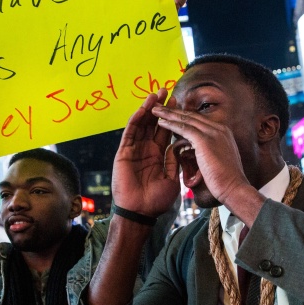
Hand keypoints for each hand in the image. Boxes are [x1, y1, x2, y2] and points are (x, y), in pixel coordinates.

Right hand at [111, 88, 180, 216]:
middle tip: (168, 91)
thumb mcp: (171, 179)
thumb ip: (173, 161)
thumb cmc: (156, 200)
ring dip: (148, 109)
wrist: (141, 212)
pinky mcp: (124, 152)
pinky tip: (143, 108)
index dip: (172, 118)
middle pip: (153, 124)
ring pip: (141, 124)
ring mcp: (134, 150)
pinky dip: (137, 120)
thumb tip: (178, 145)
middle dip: (161, 108)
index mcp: (158, 156)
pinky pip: (130, 133)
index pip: (165, 132)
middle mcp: (146, 150)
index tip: (180, 103)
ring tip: (156, 94)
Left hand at [152, 104, 249, 207]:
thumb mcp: (219, 160)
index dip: (183, 117)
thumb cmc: (226, 181)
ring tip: (155, 110)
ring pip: (187, 119)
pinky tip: (160, 123)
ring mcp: (213, 132)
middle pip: (192, 116)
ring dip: (169, 114)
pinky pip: (184, 128)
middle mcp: (219, 128)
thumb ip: (209, 151)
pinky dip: (171, 124)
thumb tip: (196, 151)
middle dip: (174, 111)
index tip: (170, 115)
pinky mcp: (205, 140)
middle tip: (159, 108)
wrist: (235, 189)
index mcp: (223, 132)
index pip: (199, 120)